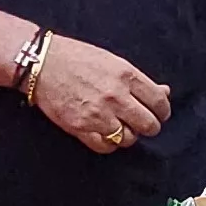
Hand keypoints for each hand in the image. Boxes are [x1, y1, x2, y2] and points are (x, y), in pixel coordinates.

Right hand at [34, 35, 169, 154]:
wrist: (42, 63)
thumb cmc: (78, 57)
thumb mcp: (113, 61)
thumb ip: (139, 80)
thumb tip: (164, 92)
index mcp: (126, 76)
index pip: (158, 102)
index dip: (163, 111)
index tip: (159, 113)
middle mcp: (115, 96)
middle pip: (148, 124)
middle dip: (149, 126)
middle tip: (143, 123)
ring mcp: (98, 114)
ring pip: (129, 139)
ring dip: (129, 135)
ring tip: (123, 127)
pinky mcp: (80, 128)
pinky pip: (106, 147)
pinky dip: (110, 144)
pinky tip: (107, 134)